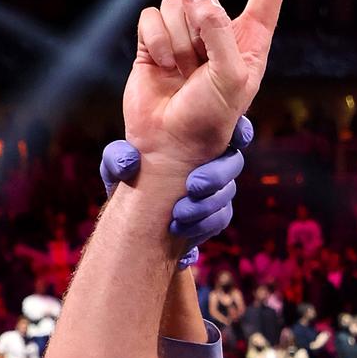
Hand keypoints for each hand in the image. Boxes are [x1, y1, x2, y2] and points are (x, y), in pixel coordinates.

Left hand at [101, 117, 253, 265]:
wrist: (131, 220)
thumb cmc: (127, 181)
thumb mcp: (116, 169)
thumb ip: (117, 158)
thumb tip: (130, 161)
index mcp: (196, 139)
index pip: (231, 128)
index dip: (240, 132)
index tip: (236, 139)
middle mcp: (213, 161)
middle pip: (233, 162)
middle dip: (217, 175)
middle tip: (193, 187)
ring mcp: (217, 190)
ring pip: (227, 193)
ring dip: (206, 205)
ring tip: (178, 215)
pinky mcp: (215, 216)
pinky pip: (220, 218)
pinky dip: (202, 225)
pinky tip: (180, 229)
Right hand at [123, 0, 289, 168]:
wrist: (171, 146)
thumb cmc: (210, 119)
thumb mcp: (231, 79)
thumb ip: (220, 33)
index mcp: (250, 41)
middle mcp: (219, 33)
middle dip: (197, 22)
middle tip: (199, 61)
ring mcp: (185, 36)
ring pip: (175, 2)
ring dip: (176, 39)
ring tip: (181, 71)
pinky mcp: (153, 40)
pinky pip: (149, 14)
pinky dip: (154, 40)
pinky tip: (161, 66)